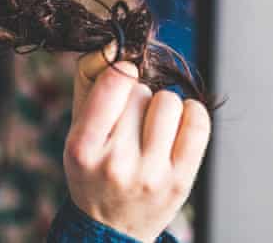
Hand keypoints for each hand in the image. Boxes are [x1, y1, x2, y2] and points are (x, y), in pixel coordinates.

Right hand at [63, 51, 210, 241]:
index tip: (123, 77)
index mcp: (83, 148)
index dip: (122, 71)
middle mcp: (116, 163)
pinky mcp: (180, 181)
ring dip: (161, 106)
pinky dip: (191, 112)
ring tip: (151, 125)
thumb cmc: (92, 172)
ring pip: (168, 102)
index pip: (115, 83)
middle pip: (139, 92)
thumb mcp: (75, 135)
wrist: (110, 228)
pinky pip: (197, 123)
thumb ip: (89, 88)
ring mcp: (151, 174)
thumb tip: (113, 47)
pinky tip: (179, 122)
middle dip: (135, 97)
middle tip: (128, 120)